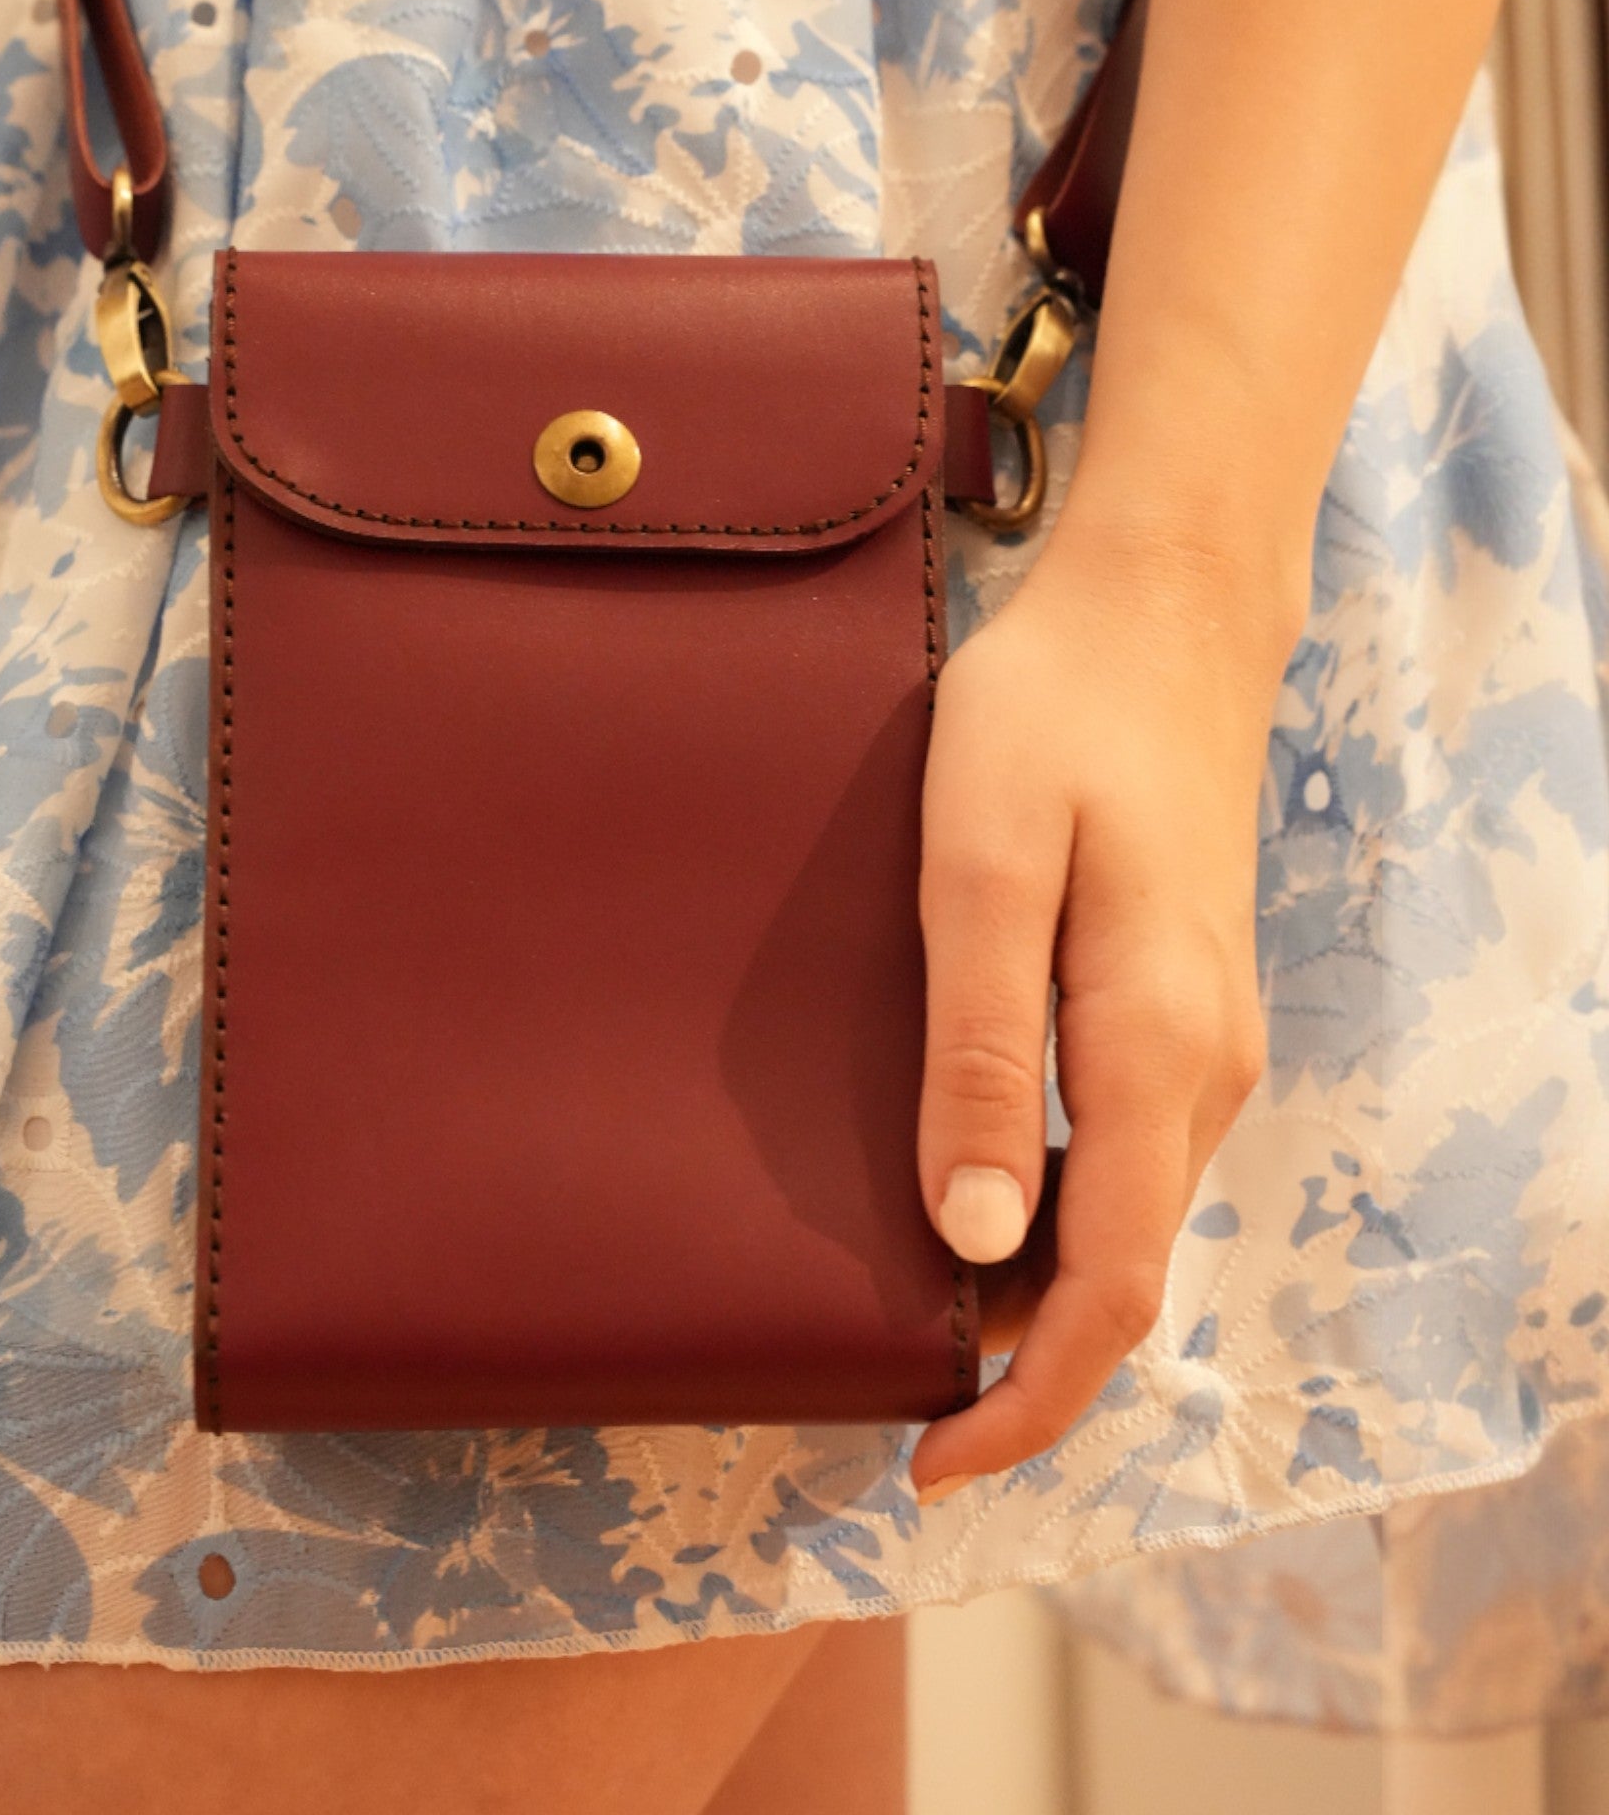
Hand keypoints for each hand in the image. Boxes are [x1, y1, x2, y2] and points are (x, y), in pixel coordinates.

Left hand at [908, 517, 1286, 1496]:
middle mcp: (1200, 1072)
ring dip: (1026, 1279)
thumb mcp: (987, 873)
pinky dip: (1045, 1199)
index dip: (1025, 1401)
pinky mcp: (1169, 1000)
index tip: (930, 1466)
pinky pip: (1117, 1143)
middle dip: (1015, 1355)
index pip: (1107, 1290)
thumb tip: (981, 1239)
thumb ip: (984, 1055)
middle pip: (1118, 1267)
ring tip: (898, 1293)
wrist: (1155, 613)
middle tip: (881, 1380)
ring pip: (1118, 1210)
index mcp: (1157, 1055)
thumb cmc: (1055, 720)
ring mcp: (1195, 1038)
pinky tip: (964, 1175)